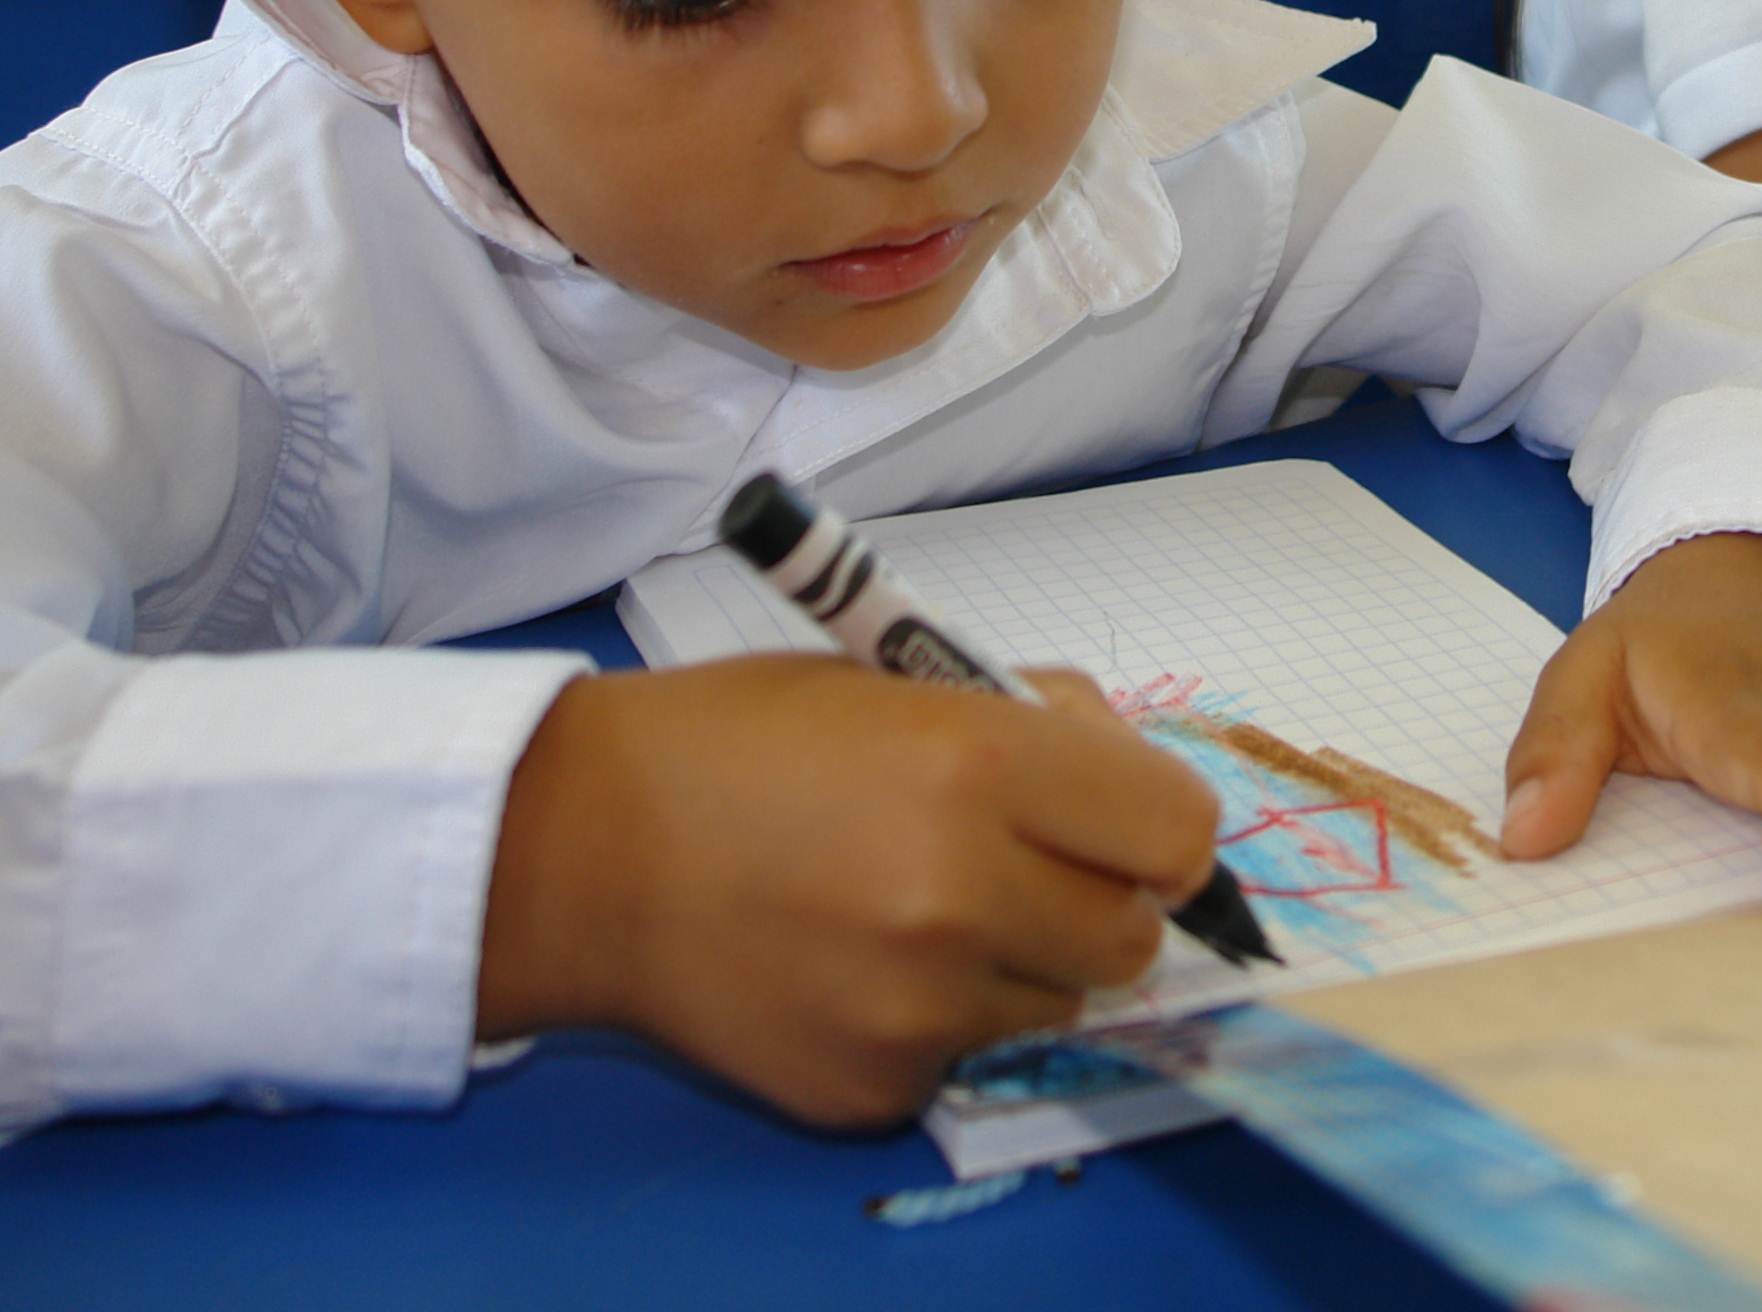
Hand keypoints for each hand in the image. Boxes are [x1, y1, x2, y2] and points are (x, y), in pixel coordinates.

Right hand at [475, 656, 1217, 1128]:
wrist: (583, 849)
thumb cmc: (743, 740)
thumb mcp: (899, 677)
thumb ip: (1035, 723)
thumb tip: (1134, 775)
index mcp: (981, 764)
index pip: (1179, 831)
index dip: (1155, 828)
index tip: (1118, 827)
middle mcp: (962, 893)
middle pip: (1132, 937)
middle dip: (1092, 900)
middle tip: (1014, 870)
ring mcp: (918, 1006)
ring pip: (1055, 1004)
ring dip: (1013, 965)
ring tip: (905, 912)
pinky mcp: (873, 1085)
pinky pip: (962, 1059)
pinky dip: (929, 1024)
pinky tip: (846, 969)